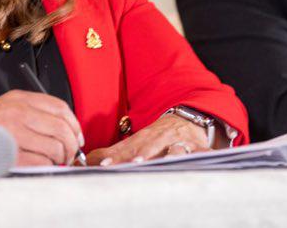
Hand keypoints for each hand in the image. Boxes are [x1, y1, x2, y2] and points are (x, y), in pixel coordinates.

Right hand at [0, 90, 81, 165]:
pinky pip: (40, 161)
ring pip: (54, 146)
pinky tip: (41, 166)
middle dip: (71, 146)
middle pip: (61, 128)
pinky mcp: (7, 151)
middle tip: (69, 155)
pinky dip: (46, 167)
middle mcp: (17, 111)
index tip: (77, 137)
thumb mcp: (8, 108)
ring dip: (59, 158)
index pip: (60, 108)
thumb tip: (65, 130)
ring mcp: (12, 131)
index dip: (74, 125)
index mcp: (19, 98)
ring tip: (54, 162)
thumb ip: (33, 113)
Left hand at [86, 114, 208, 166]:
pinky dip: (199, 154)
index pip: (127, 149)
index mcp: (143, 140)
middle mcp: (161, 140)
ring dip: (167, 154)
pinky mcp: (198, 148)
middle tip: (130, 163)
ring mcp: (180, 142)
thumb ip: (112, 154)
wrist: (187, 119)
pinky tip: (193, 158)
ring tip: (160, 160)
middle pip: (149, 147)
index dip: (115, 157)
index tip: (104, 165)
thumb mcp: (135, 143)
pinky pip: (201, 152)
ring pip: (174, 148)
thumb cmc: (157, 137)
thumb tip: (85, 162)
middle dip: (140, 155)